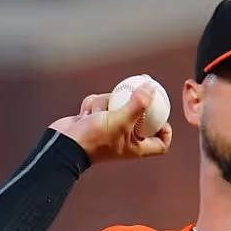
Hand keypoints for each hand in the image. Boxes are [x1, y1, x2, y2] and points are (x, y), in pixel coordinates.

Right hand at [48, 89, 172, 163]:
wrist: (64, 144)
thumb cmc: (94, 139)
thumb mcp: (120, 120)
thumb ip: (138, 105)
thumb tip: (151, 87)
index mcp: (136, 147)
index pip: (160, 144)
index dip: (166, 131)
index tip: (164, 115)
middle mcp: (125, 139)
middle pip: (140, 117)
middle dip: (136, 101)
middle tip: (143, 84)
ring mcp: (109, 129)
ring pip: (117, 104)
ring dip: (106, 103)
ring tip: (97, 114)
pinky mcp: (94, 119)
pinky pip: (100, 104)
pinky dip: (93, 105)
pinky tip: (84, 115)